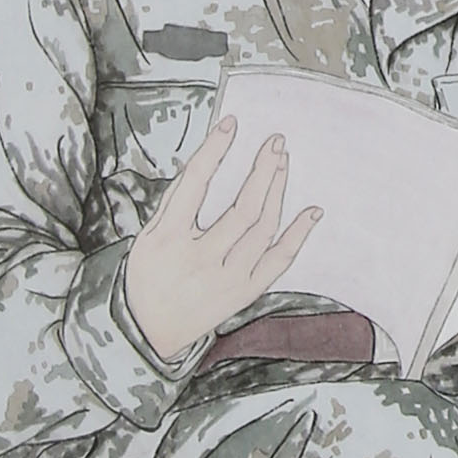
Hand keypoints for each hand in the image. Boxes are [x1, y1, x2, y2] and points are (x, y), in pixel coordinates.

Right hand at [119, 116, 315, 364]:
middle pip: (243, 207)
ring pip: (263, 229)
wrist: (149, 332)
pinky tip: (312, 211)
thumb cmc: (147, 276)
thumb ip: (174, 201)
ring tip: (283, 162)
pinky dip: (298, 235)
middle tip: (275, 142)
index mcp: (168, 239)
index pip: (195, 184)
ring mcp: (227, 279)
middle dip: (262, 169)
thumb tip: (203, 161)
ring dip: (278, 191)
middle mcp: (200, 259)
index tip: (232, 124)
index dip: (215, 150)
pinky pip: (279, 262)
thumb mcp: (146, 236)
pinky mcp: (245, 293)